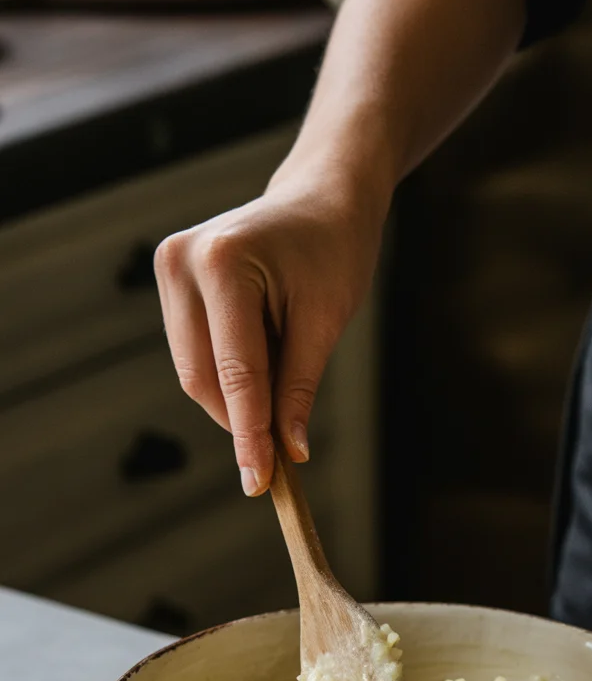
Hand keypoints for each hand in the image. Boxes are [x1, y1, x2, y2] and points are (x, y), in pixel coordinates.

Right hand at [154, 170, 386, 493]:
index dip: (248, 435)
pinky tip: (264, 354)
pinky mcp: (169, 280)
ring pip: (195, 372)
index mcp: (223, 263)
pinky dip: (228, 374)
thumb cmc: (335, 251)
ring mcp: (168, 268)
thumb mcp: (326, 321)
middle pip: (202, 379)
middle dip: (241, 420)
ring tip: (285, 365)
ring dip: (236, 396)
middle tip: (283, 449)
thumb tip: (286, 452)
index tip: (259, 483)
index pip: (235, 372)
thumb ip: (299, 388)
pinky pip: (195, 353)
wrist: (322, 197)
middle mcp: (181, 262)